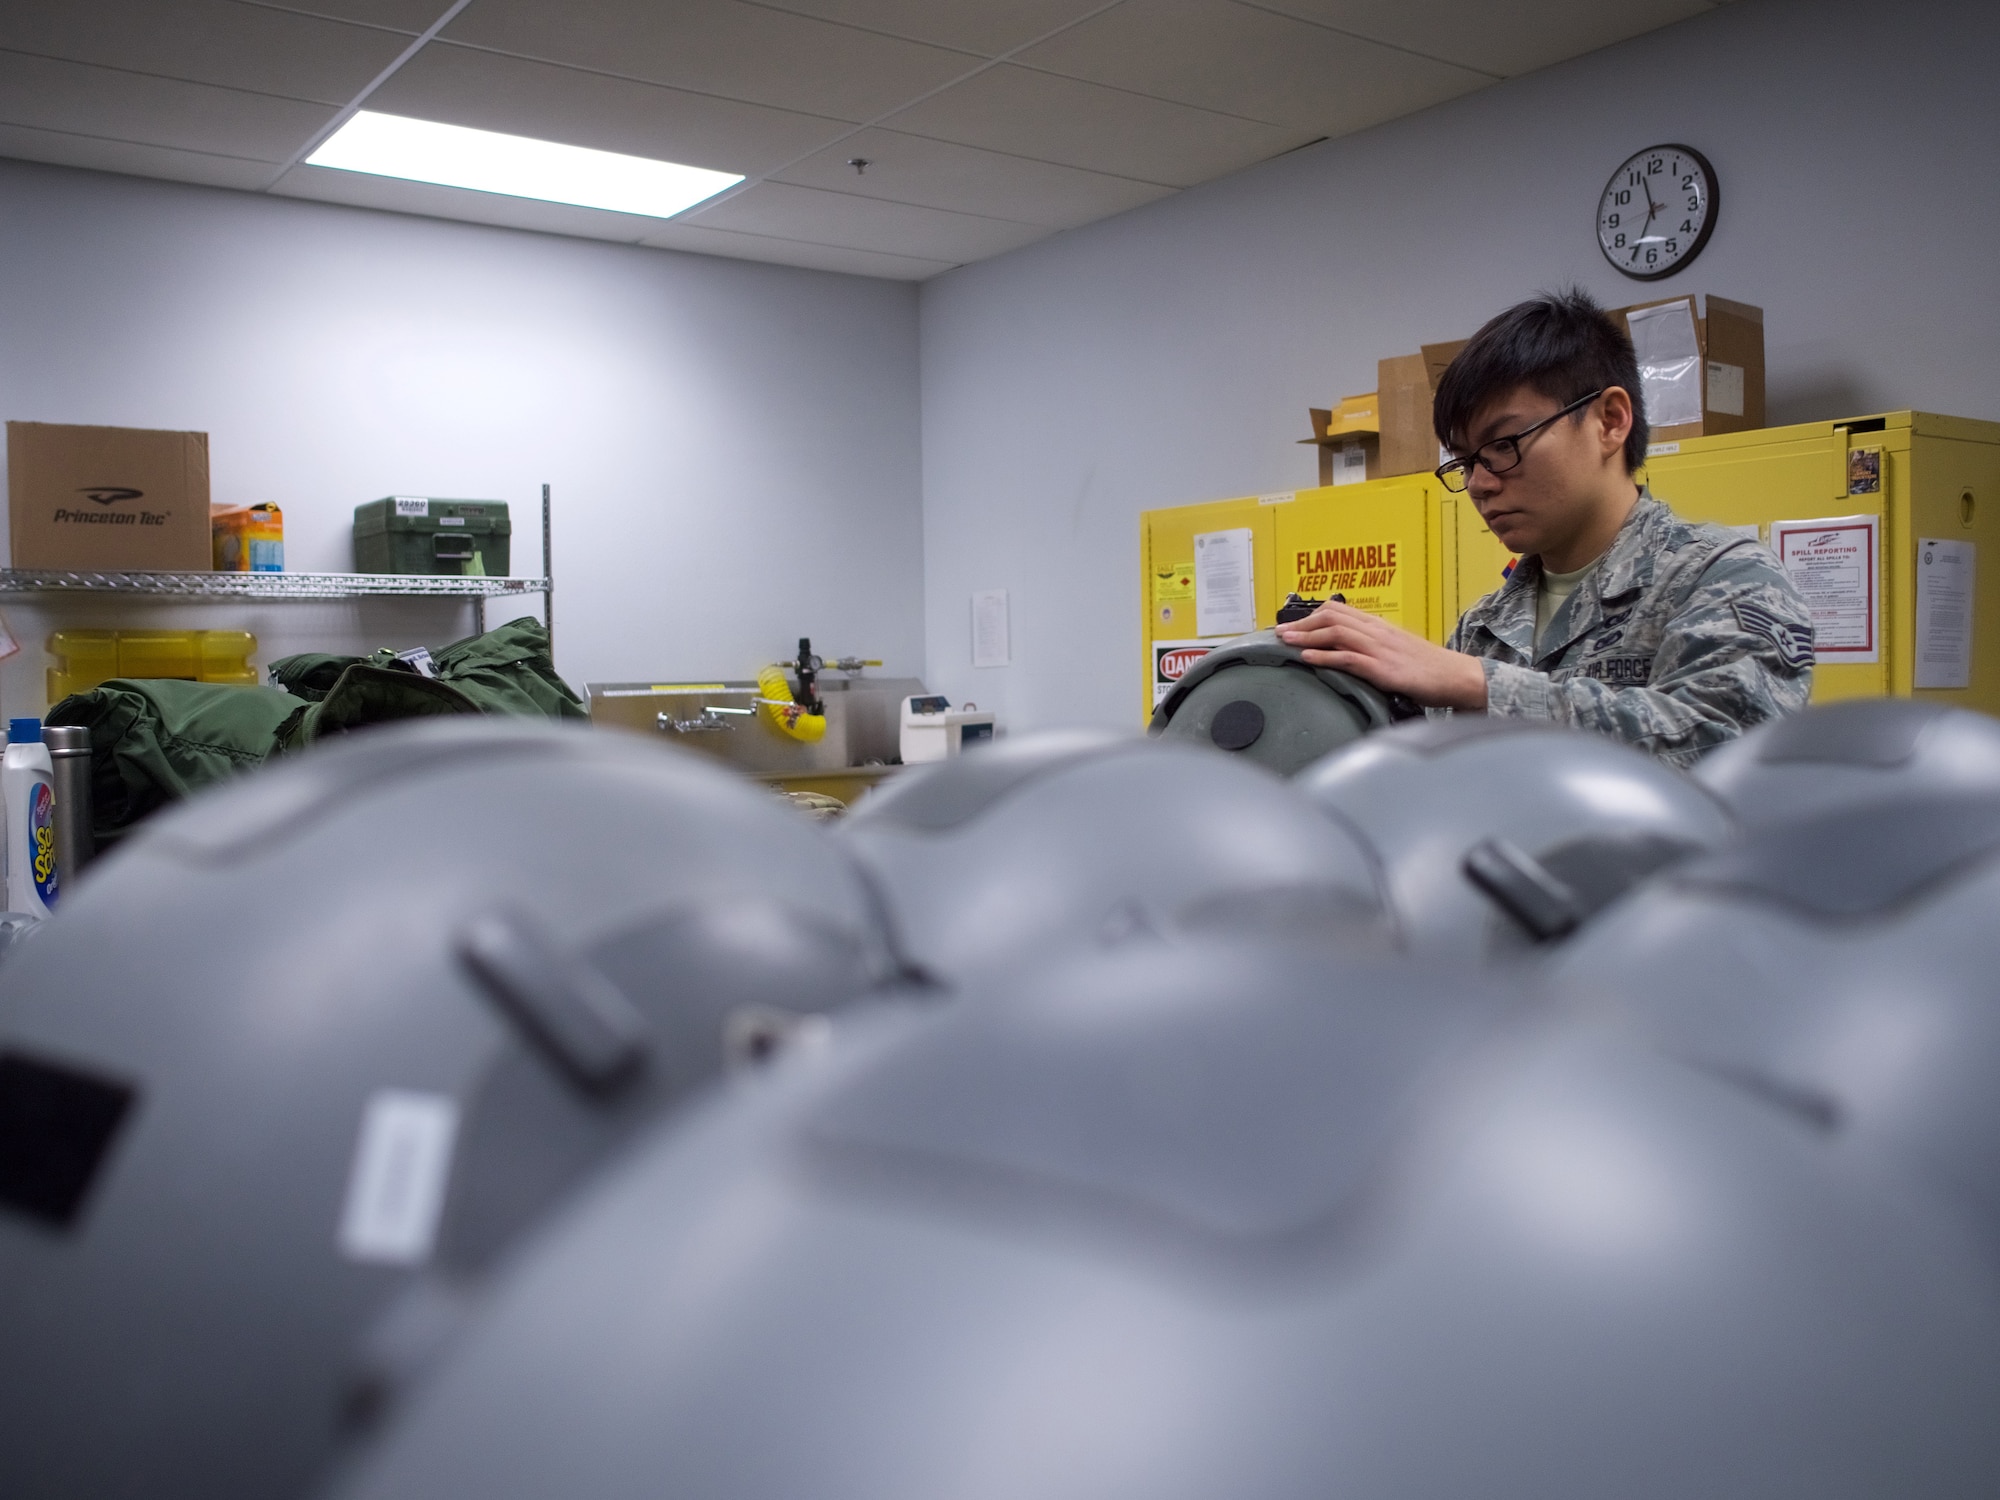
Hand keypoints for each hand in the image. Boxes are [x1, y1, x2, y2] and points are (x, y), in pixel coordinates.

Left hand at [1275, 601, 1487, 709]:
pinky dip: (1325, 656)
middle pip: (1332, 617)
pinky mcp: (1383, 669)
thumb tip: (1347, 650)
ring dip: (1306, 637)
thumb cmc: (1427, 667)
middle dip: (1302, 624)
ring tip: (1285, 642)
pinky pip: (1349, 658)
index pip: (1338, 611)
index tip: (1291, 624)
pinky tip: (1308, 658)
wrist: (1456, 676)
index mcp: (1378, 626)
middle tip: (1279, 632)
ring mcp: (1380, 650)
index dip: (1311, 615)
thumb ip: (1372, 646)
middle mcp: (1376, 632)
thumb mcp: (1396, 649)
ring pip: (1336, 634)